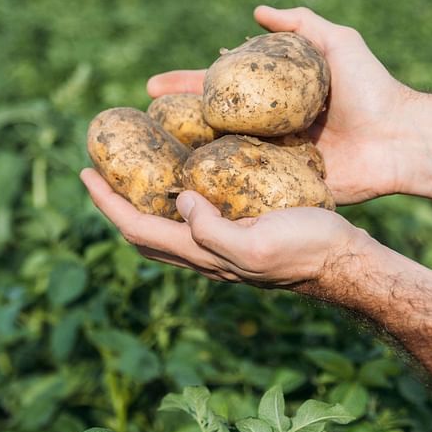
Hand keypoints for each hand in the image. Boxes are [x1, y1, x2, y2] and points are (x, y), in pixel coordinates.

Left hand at [80, 168, 370, 290]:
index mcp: (201, 254)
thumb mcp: (256, 243)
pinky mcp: (238, 235)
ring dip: (138, 202)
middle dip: (113, 203)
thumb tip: (179, 202)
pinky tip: (182, 178)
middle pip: (140, 232)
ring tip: (128, 174)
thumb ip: (212, 230)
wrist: (346, 261)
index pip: (136, 228)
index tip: (85, 172)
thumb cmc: (308, 248)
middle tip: (97, 171)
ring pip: (162, 229)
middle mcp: (203, 254)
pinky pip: (189, 219)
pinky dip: (170, 199)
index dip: (106, 202)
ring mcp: (219, 248)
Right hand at [148, 6, 414, 204]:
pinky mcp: (282, 189)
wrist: (399, 138)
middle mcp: (265, 130)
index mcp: (272, 99)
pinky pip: (243, 189)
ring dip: (183, 158)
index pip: (218, 89)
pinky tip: (180, 192)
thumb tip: (256, 11)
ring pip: (218, 158)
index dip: (185, 86)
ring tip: (146, 160)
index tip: (152, 87)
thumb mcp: (337, 44)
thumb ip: (301, 25)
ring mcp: (271, 161)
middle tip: (138, 124)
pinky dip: (214, 190)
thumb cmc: (371, 89)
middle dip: (171, 123)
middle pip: (207, 125)